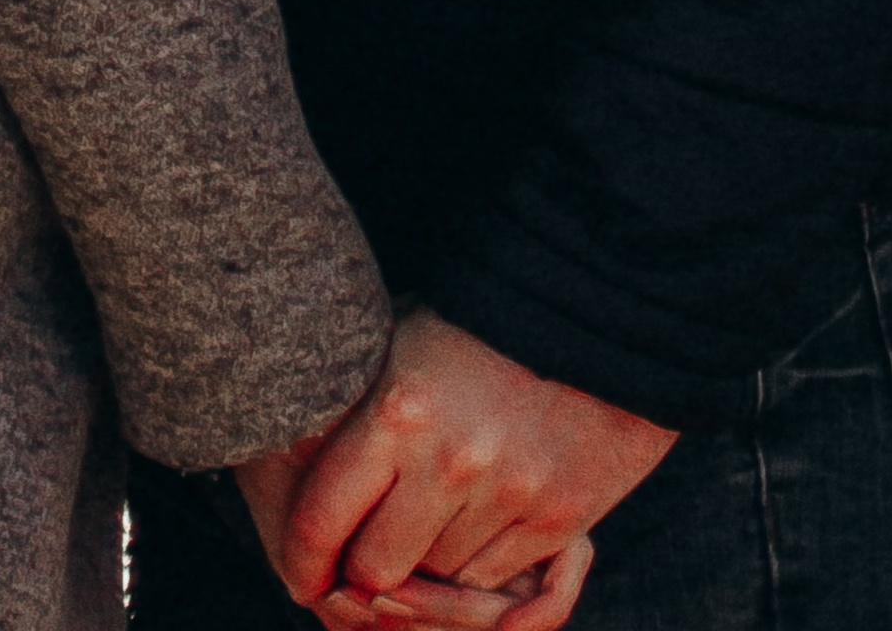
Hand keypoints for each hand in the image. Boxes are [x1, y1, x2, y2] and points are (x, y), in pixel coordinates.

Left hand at [277, 309, 673, 610]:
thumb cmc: (478, 323)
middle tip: (370, 547)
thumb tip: (296, 468)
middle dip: (368, 566)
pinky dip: (481, 563)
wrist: (596, 310)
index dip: (303, 559)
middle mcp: (450, 461)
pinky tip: (482, 517)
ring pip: (439, 581)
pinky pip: (498, 582)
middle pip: (376, 571)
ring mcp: (510, 494)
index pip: (320, 521)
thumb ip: (356, 413)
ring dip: (430, 563)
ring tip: (437, 511)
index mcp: (399, 410)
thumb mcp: (401, 343)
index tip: (303, 572)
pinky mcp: (561, 518)